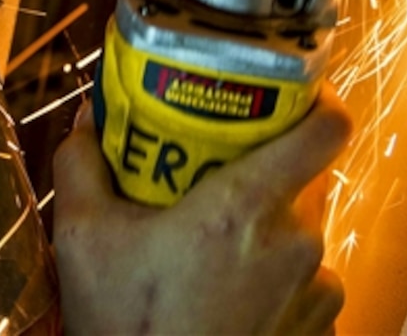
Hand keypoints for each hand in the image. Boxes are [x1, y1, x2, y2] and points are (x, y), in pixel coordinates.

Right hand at [52, 81, 351, 334]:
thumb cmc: (128, 325)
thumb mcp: (82, 238)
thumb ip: (83, 163)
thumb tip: (87, 120)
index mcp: (246, 206)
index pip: (325, 128)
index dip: (317, 100)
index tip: (292, 94)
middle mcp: (297, 242)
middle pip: (301, 178)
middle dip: (261, 173)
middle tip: (213, 181)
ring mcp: (317, 289)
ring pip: (301, 231)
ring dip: (267, 231)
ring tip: (213, 252)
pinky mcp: (321, 328)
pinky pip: (307, 281)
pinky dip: (275, 279)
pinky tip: (229, 296)